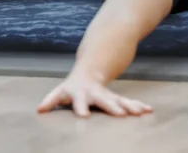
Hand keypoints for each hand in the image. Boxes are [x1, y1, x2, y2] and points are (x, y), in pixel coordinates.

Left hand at [37, 74, 152, 117]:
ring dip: (128, 107)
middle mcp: (94, 93)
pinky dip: (138, 107)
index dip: (80, 107)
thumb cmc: (72, 88)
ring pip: (118, 100)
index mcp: (78, 92)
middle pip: (102, 99)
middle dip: (110, 106)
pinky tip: (148, 111)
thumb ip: (50, 101)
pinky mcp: (117, 99)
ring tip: (138, 113)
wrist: (90, 71)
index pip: (76, 100)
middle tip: (119, 114)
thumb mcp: (60, 93)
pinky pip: (128, 103)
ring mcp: (107, 95)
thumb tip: (39, 110)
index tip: (84, 116)